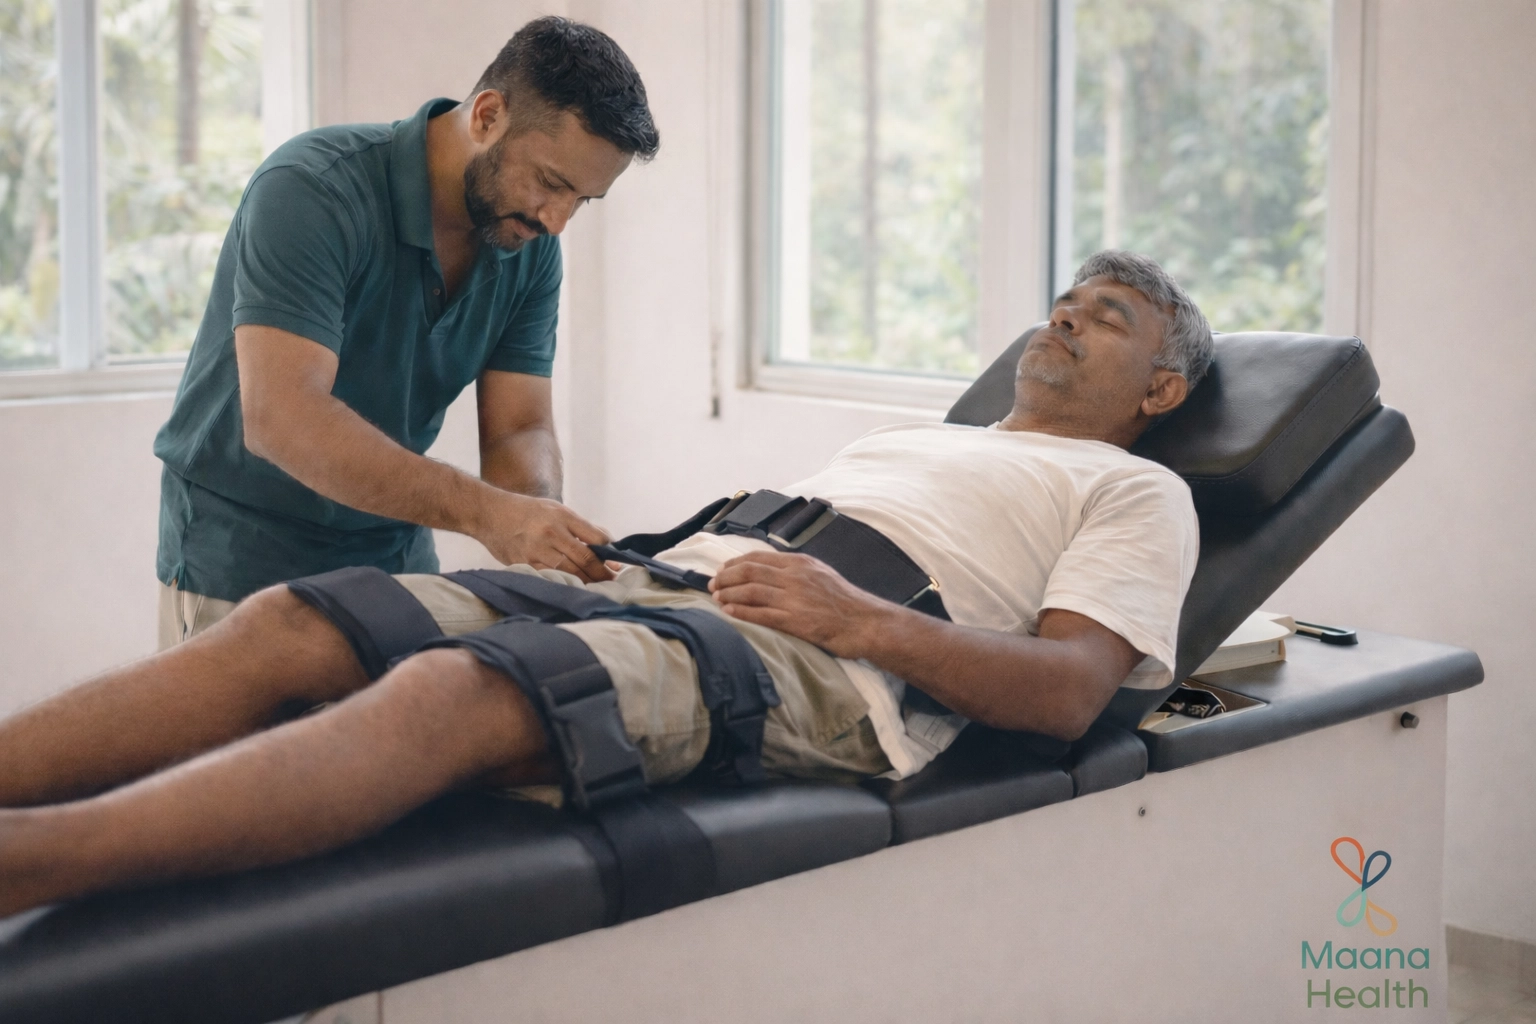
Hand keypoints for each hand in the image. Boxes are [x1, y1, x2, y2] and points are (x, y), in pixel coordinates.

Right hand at [475, 490, 613, 582]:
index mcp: (563, 517)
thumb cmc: (527, 511)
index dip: (610, 554)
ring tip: (597, 588)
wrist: (490, 513)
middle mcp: (552, 532)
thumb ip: (579, 526)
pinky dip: (563, 584)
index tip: (618, 564)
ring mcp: (537, 549)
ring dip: (586, 582)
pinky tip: (573, 588)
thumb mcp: (555, 509)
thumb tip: (606, 542)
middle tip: (612, 581)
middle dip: (602, 572)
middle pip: (585, 558)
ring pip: (570, 571)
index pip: (595, 537)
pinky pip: (549, 578)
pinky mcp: (524, 563)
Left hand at [709, 551, 894, 658]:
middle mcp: (795, 577)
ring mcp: (795, 599)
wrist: (865, 622)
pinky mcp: (796, 621)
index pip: (759, 558)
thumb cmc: (844, 601)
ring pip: (751, 591)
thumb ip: (796, 571)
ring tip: (715, 597)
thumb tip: (771, 571)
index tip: (722, 570)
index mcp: (800, 563)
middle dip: (726, 577)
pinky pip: (761, 614)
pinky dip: (741, 612)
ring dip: (729, 594)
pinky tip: (728, 612)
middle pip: (750, 571)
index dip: (735, 563)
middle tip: (712, 584)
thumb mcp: (821, 574)